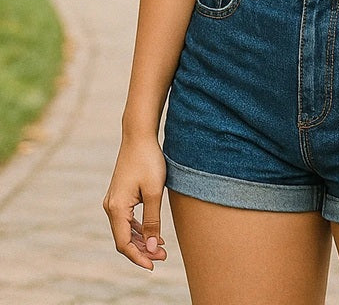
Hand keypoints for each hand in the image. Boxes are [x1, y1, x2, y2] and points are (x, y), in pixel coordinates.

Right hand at [103, 135, 167, 270]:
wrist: (139, 136)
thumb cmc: (148, 161)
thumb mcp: (155, 192)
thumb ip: (152, 222)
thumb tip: (153, 248)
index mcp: (116, 208)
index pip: (123, 243)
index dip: (138, 257)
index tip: (154, 265)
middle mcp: (110, 206)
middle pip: (124, 239)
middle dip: (143, 251)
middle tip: (164, 256)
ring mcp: (113, 201)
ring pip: (125, 231)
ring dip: (141, 241)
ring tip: (161, 248)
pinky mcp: (119, 196)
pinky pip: (126, 220)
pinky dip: (138, 230)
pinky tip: (153, 234)